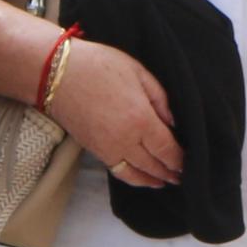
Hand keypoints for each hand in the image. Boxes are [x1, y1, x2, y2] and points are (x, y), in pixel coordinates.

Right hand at [50, 39, 180, 187]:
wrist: (56, 74)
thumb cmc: (98, 65)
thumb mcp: (138, 72)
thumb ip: (160, 99)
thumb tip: (174, 123)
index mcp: (141, 119)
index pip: (168, 149)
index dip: (180, 160)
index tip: (189, 163)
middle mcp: (126, 140)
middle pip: (155, 165)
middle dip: (171, 172)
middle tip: (183, 176)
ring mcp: (108, 148)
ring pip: (137, 174)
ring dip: (154, 180)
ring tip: (166, 181)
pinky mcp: (95, 150)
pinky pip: (119, 172)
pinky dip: (134, 178)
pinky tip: (142, 177)